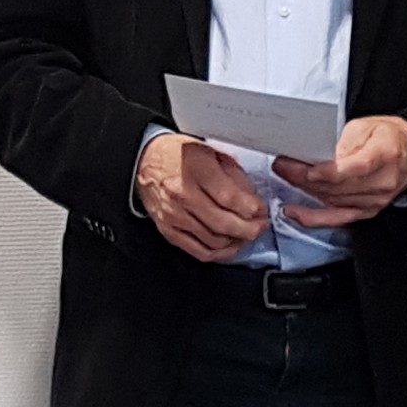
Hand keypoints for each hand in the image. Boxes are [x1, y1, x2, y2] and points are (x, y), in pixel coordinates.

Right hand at [138, 133, 267, 262]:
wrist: (145, 162)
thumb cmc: (177, 154)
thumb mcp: (210, 152)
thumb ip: (233, 175)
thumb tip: (252, 198)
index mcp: (196, 169)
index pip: (229, 198)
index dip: (251, 208)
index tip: (261, 210)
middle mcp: (183, 194)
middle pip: (223, 223)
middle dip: (249, 229)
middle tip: (260, 226)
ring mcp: (174, 215)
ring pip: (214, 241)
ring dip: (236, 241)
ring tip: (247, 234)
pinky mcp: (168, 230)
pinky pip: (198, 251)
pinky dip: (218, 253)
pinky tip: (229, 246)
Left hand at [275, 116, 406, 228]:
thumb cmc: (389, 137)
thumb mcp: (366, 126)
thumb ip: (343, 140)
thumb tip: (318, 153)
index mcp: (384, 156)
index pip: (353, 168)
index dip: (327, 172)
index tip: (305, 168)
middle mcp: (381, 182)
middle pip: (337, 186)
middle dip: (304, 176)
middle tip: (282, 165)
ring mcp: (375, 200)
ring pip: (332, 200)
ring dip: (304, 191)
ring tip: (285, 176)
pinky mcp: (367, 211)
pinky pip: (337, 219)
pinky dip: (313, 218)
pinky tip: (294, 212)